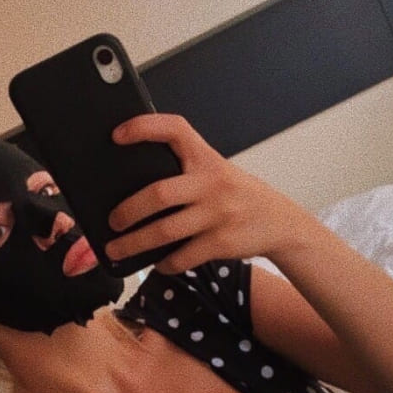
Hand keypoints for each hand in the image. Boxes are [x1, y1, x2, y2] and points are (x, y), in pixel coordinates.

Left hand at [105, 114, 305, 273]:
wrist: (281, 223)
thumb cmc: (239, 196)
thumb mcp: (218, 173)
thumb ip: (186, 173)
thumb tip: (134, 191)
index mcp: (207, 159)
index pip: (175, 130)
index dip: (144, 128)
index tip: (116, 135)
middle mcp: (212, 183)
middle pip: (158, 193)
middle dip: (128, 211)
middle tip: (111, 222)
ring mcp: (217, 214)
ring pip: (164, 231)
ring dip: (134, 244)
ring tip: (116, 250)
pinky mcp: (222, 242)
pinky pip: (182, 257)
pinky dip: (165, 264)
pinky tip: (157, 263)